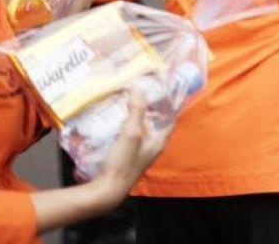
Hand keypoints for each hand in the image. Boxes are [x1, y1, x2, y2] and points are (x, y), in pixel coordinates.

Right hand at [91, 92, 172, 210]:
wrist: (108, 190)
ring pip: (143, 129)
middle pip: (156, 123)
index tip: (161, 90)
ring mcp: (141, 152)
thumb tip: (139, 89)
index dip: (168, 105)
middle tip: (142, 93)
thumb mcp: (131, 133)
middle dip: (150, 109)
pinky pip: (132, 136)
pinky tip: (118, 121)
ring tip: (129, 103)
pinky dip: (129, 126)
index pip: (170, 119)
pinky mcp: (129, 156)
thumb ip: (136, 111)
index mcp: (159, 141)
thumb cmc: (124, 162)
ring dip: (138, 117)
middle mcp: (153, 147)